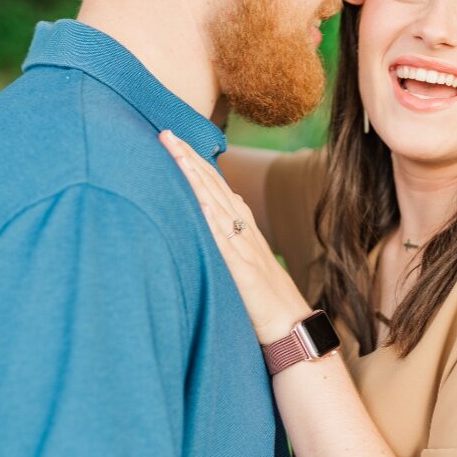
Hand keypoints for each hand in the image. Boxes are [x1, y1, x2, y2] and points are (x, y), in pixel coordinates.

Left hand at [159, 131, 311, 341]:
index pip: (214, 185)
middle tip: (166, 132)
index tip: (173, 138)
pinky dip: (213, 220)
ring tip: (176, 154)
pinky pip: (226, 241)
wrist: (290, 324)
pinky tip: (200, 201)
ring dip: (196, 178)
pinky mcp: (244, 270)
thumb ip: (223, 237)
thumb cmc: (261, 296)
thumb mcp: (240, 259)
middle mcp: (243, 230)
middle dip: (189, 158)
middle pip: (213, 186)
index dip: (194, 161)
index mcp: (241, 226)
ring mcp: (244, 247)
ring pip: (217, 205)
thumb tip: (203, 215)